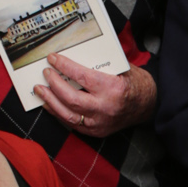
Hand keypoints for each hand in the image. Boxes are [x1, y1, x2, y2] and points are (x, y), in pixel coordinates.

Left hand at [38, 55, 156, 136]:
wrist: (148, 106)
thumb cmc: (134, 84)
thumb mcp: (121, 68)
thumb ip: (99, 64)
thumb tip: (73, 55)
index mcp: (113, 89)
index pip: (82, 77)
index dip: (64, 67)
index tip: (53, 59)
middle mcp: (105, 108)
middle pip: (71, 98)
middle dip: (54, 84)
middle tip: (46, 73)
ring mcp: (100, 123)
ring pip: (67, 114)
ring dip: (50, 101)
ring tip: (40, 90)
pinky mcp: (96, 132)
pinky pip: (71, 124)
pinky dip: (58, 113)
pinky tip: (49, 103)